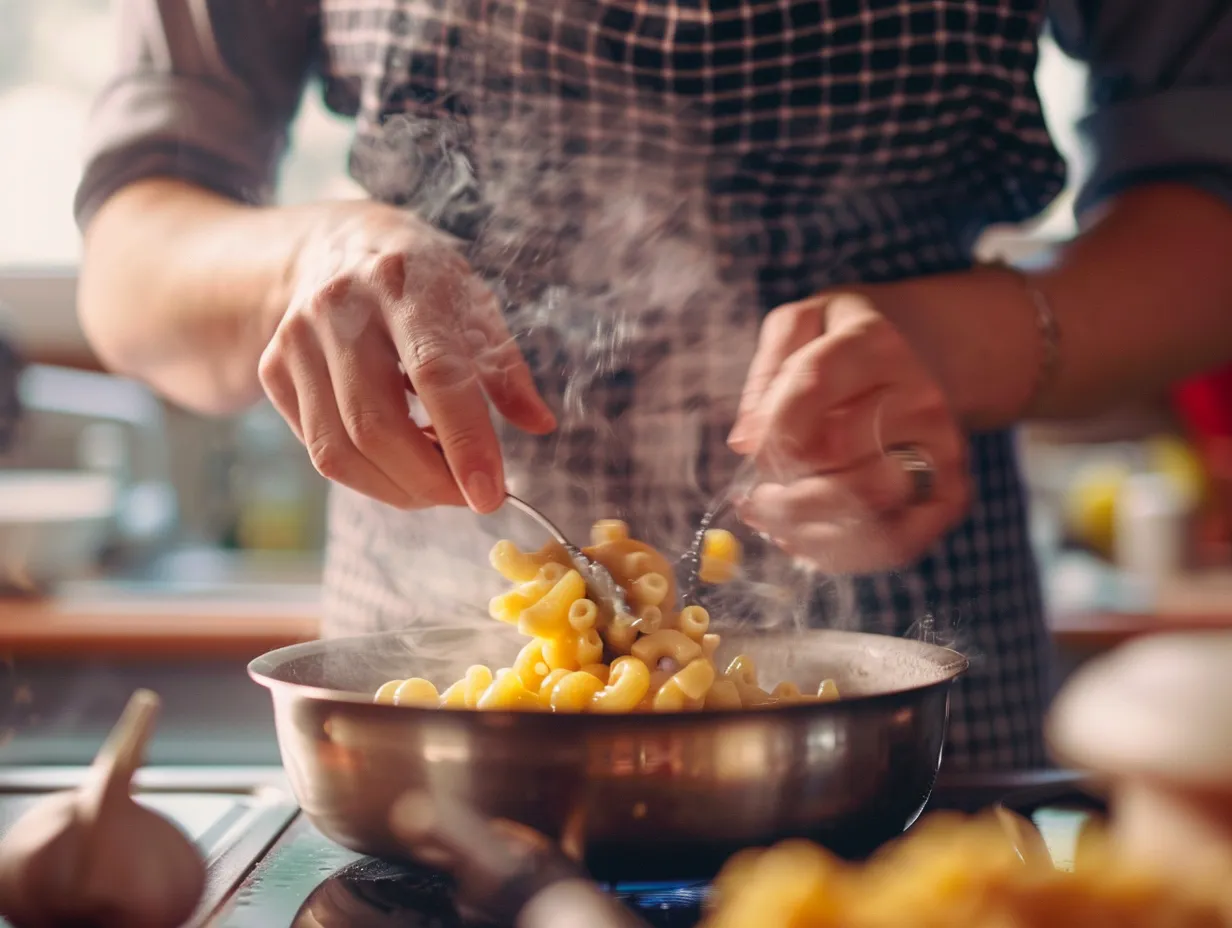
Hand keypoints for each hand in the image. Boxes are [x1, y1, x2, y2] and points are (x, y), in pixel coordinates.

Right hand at [258, 201, 555, 512]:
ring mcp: (297, 340)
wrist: (338, 247)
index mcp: (404, 284)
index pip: (435, 374)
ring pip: (338, 450)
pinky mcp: (273, 369)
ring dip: (396, 487)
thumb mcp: (475, 306)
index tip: (490, 494)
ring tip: (437, 478)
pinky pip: (317, 449)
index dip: (464, 442)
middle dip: (428, 482)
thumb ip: (506, 370)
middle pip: (375, 426)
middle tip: (469, 497)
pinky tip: (398, 453)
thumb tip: (541, 424)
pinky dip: (365, 472)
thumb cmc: (422, 284)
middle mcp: (340, 308)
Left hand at [727, 292, 970, 572]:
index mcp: (873, 343)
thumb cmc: (842, 347)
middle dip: (781, 486)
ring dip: (806, 527)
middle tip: (755, 499)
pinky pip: (899, 542)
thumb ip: (765, 373)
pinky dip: (844, 555)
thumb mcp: (797, 328)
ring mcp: (942, 446)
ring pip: (868, 506)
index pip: (813, 384)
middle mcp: (918, 393)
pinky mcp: (951, 491)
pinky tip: (807, 542)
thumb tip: (745, 442)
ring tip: (773, 522)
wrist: (926, 355)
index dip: (770, 428)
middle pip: (837, 455)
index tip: (746, 450)